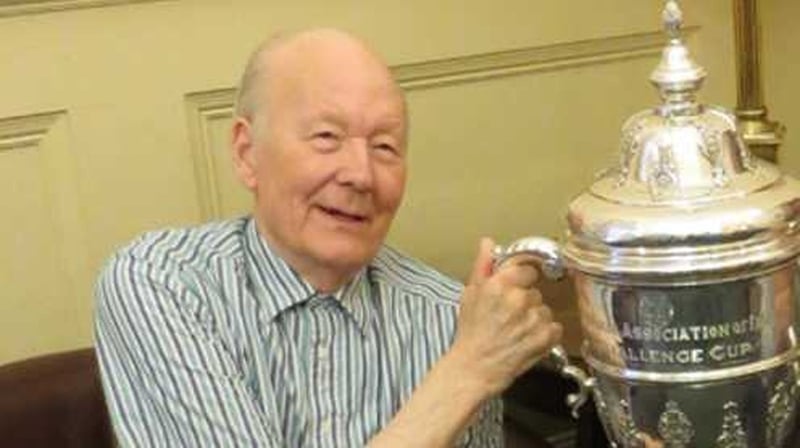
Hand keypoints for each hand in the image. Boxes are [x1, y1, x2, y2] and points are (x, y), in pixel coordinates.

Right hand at [448, 237, 562, 396]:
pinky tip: (527, 341)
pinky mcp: (545, 338)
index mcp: (498, 285)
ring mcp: (533, 319)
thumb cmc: (470, 334)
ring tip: (516, 332)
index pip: (527, 270)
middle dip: (525, 303)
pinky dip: (544, 335)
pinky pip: (554, 328)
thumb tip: (488, 243)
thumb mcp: (469, 295)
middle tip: (508, 318)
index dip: (521, 281)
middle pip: (535, 292)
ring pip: (544, 310)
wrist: (474, 369)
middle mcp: (517, 299)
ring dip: (534, 320)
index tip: (514, 290)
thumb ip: (482, 266)